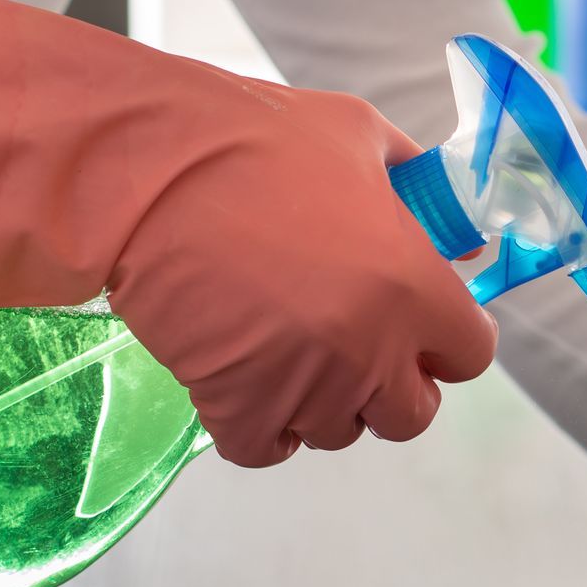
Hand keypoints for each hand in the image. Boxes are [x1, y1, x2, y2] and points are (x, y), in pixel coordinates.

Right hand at [0, 0, 497, 465]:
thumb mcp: (349, 137)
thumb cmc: (234, 141)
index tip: (400, 325)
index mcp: (417, 282)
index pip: (469, 355)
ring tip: (259, 331)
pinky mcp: (242, 418)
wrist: (117, 167)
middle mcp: (377, 347)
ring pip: (336, 433)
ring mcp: (310, 388)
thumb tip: (457, 200)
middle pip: (409, 412)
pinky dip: (249, 422)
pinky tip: (223, 365)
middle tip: (320, 332)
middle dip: (375, 381)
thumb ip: (416, 181)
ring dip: (307, 398)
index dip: (434, 342)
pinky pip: (269, 449)